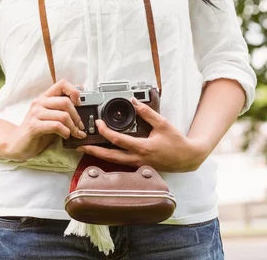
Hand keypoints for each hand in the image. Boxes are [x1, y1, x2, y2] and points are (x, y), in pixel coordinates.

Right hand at [4, 79, 86, 160]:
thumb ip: (62, 109)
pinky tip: (65, 136)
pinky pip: (56, 126)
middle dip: (77, 116)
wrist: (17, 144)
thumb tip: (80, 97)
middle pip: (66, 102)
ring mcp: (36, 113)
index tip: (79, 104)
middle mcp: (39, 102)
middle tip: (81, 127)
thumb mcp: (52, 117)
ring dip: (73, 127)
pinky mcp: (34, 126)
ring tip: (75, 134)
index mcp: (45, 97)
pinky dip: (65, 132)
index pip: (62, 84)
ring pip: (63, 115)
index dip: (74, 91)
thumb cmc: (37, 131)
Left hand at [76, 98, 208, 172]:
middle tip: (80, 145)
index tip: (97, 123)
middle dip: (94, 151)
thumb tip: (134, 101)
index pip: (118, 140)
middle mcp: (138, 159)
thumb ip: (147, 113)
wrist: (188, 158)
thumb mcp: (163, 124)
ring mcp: (139, 165)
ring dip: (100, 156)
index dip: (105, 131)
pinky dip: (110, 159)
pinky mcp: (140, 167)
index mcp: (143, 148)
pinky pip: (122, 163)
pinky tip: (104, 153)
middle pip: (110, 157)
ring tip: (87, 149)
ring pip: (114, 162)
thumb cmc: (177, 142)